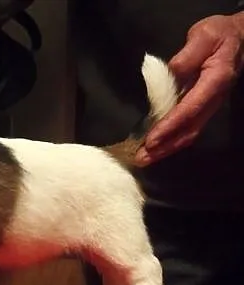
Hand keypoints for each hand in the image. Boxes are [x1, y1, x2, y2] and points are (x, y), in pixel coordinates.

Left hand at [136, 12, 243, 164]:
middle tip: (142, 158)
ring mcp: (208, 106)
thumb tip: (170, 73)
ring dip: (166, 148)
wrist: (238, 38)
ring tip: (144, 159)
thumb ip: (187, 56)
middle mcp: (213, 99)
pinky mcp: (202, 107)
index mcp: (215, 82)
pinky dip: (170, 140)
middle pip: (189, 130)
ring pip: (189, 133)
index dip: (170, 126)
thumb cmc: (219, 35)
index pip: (190, 109)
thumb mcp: (203, 37)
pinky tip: (155, 147)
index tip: (151, 140)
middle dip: (165, 146)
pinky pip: (187, 128)